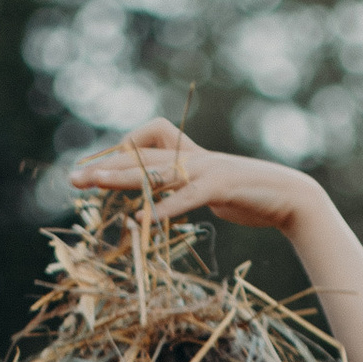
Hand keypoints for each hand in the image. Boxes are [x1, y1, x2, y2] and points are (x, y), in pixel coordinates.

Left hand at [67, 120, 318, 245]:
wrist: (289, 197)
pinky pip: (188, 196)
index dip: (117, 153)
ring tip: (96, 182)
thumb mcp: (208, 190)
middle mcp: (192, 157)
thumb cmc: (247, 197)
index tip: (91, 170)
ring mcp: (206, 169)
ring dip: (123, 176)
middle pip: (140, 156)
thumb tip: (160, 201)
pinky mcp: (222, 186)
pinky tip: (145, 218)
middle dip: (105, 166)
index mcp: (187, 156)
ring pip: (157, 170)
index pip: (145, 143)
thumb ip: (183, 189)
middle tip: (73, 177)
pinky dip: (167, 207)